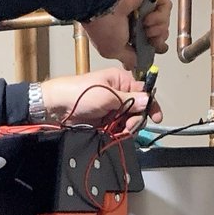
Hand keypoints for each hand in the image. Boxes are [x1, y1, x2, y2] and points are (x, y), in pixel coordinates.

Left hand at [39, 67, 163, 131]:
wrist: (58, 106)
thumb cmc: (79, 93)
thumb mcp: (107, 95)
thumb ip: (129, 99)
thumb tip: (148, 100)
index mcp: (121, 81)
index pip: (143, 92)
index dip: (150, 105)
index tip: (156, 117)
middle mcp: (120, 94)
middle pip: (139, 109)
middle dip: (136, 119)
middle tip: (129, 126)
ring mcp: (113, 108)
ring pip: (130, 120)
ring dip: (127, 127)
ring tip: (119, 130)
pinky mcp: (107, 120)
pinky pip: (119, 128)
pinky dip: (119, 132)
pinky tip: (114, 133)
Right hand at [82, 0, 171, 68]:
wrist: (105, 2)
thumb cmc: (103, 25)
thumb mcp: (113, 51)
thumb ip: (128, 59)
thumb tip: (135, 66)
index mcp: (125, 31)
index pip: (146, 42)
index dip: (154, 48)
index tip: (155, 50)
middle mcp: (135, 18)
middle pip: (159, 34)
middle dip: (157, 40)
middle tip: (149, 39)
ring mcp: (144, 5)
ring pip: (164, 22)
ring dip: (157, 29)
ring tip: (144, 26)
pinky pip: (166, 7)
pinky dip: (160, 16)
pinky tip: (147, 18)